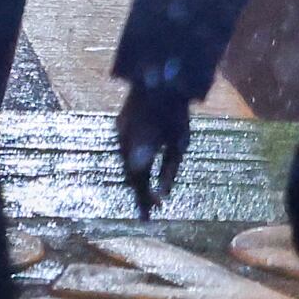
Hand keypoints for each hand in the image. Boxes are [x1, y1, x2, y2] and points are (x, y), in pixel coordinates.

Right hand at [116, 77, 192, 215]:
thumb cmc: (175, 114)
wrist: (160, 81)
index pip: (138, 182)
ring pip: (126, 166)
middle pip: (130, 175)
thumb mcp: (178, 144)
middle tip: (147, 215)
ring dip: (136, 183)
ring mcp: (119, 134)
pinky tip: (141, 177)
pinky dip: (132, 169)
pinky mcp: (119, 128)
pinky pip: (124, 154)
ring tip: (147, 200)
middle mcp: (124, 143)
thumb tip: (162, 195)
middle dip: (139, 195)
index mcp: (139, 148)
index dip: (144, 200)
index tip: (150, 218)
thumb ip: (168, 170)